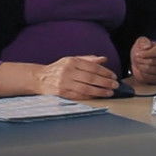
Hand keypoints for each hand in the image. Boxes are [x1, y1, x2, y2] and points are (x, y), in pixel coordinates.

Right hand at [0, 56, 119, 99]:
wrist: (40, 79)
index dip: (105, 72)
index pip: (92, 66)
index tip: (113, 76)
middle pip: (91, 77)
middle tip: (115, 85)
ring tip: (110, 92)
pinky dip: (90, 96)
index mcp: (72, 61)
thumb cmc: (58, 68)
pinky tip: (98, 96)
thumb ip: (88, 60)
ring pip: (86, 88)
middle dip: (105, 82)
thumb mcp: (72, 60)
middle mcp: (68, 71)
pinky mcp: (62, 93)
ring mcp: (64, 83)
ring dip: (100, 91)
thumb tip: (104, 59)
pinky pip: (79, 96)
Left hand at [130, 37, 155, 84]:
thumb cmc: (143, 50)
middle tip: (136, 58)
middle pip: (152, 61)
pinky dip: (140, 73)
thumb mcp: (142, 41)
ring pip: (149, 69)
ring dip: (140, 66)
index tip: (138, 53)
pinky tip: (139, 69)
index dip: (146, 53)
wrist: (142, 59)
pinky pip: (147, 77)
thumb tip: (147, 46)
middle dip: (141, 60)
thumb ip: (144, 41)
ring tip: (137, 62)